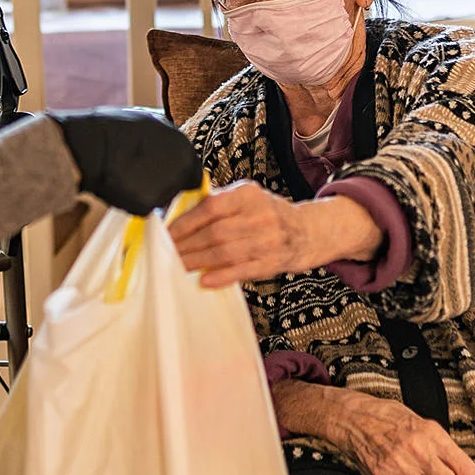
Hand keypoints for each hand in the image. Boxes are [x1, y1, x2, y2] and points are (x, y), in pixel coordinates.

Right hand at [48, 109, 201, 215]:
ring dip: (149, 192)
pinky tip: (121, 186)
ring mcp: (165, 190)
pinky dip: (134, 201)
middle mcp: (181, 171)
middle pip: (179, 187)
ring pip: (161, 198)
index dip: (178, 172)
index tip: (164, 170)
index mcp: (184, 148)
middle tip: (142, 173)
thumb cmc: (114, 128)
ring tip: (128, 176)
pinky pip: (143, 207)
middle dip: (165, 183)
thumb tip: (171, 139)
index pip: (193, 171)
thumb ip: (167, 134)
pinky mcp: (147, 206)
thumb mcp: (148, 120)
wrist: (90, 147)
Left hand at [169, 184, 382, 287]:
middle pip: (214, 233)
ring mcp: (268, 240)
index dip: (184, 223)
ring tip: (177, 267)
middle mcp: (259, 215)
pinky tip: (204, 280)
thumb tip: (178, 217)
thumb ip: (217, 204)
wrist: (309, 231)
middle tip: (166, 254)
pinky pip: (242, 270)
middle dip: (186, 246)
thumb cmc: (268, 214)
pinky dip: (221, 276)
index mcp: (247, 194)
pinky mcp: (273, 262)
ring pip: (224, 253)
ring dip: (197, 262)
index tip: (166, 234)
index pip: (209, 207)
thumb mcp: (246, 198)